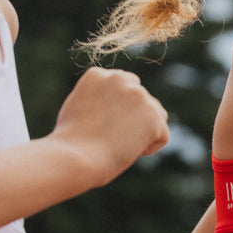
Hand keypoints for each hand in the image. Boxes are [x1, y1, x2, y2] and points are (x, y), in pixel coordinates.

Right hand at [53, 67, 169, 184]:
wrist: (75, 158)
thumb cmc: (71, 143)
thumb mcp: (79, 109)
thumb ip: (99, 99)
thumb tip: (119, 107)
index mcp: (97, 74)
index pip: (122, 87)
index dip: (116, 111)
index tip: (101, 127)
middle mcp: (119, 79)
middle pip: (140, 98)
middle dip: (133, 117)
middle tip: (112, 137)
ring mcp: (139, 95)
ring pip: (156, 115)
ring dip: (143, 131)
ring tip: (119, 144)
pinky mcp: (153, 115)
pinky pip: (162, 136)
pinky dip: (148, 148)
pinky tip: (127, 151)